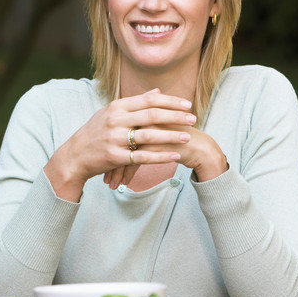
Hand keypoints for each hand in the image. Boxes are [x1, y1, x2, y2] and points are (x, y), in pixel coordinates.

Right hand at [43, 88, 195, 201]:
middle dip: (175, 117)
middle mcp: (115, 120)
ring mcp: (114, 139)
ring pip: (149, 136)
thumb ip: (135, 103)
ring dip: (171, 136)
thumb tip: (157, 92)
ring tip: (188, 137)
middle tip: (193, 118)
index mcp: (116, 107)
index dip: (170, 101)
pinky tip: (175, 156)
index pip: (149, 100)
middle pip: (152, 115)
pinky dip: (160, 157)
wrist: (74, 156)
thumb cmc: (95, 133)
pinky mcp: (115, 157)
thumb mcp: (111, 113)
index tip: (187, 104)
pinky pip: (142, 157)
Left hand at [104, 98, 228, 187]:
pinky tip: (123, 184)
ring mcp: (147, 134)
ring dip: (116, 171)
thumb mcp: (154, 128)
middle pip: (116, 142)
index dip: (107, 146)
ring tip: (110, 183)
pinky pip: (134, 162)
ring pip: (123, 154)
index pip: (116, 131)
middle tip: (102, 174)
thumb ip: (137, 127)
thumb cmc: (173, 136)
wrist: (198, 146)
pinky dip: (127, 174)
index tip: (99, 159)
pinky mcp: (154, 147)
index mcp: (139, 112)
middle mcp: (141, 121)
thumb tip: (118, 132)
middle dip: (107, 161)